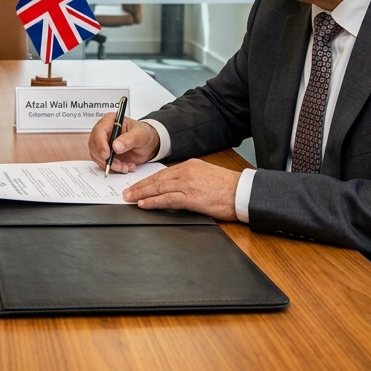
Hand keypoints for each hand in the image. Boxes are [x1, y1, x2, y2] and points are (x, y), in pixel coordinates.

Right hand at [87, 113, 159, 173]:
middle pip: (94, 146)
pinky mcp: (106, 155)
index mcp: (109, 122)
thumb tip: (115, 146)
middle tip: (118, 165)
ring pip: (98, 157)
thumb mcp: (140, 135)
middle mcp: (104, 132)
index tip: (106, 155)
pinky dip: (115, 168)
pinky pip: (104, 164)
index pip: (99, 132)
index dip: (100, 144)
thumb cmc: (144, 134)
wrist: (148, 144)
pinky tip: (126, 167)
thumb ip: (128, 139)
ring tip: (125, 167)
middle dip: (105, 158)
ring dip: (111, 165)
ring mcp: (103, 144)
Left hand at [121, 159, 239, 220]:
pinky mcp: (191, 197)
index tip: (138, 185)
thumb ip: (189, 179)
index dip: (148, 180)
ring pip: (158, 187)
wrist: (242, 192)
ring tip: (130, 198)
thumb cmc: (228, 188)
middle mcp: (186, 172)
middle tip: (127, 192)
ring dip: (141, 193)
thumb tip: (175, 188)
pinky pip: (167, 199)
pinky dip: (153, 201)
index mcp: (190, 165)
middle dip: (140, 186)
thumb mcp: (206, 177)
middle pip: (157, 179)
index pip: (163, 173)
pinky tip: (143, 204)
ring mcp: (188, 184)